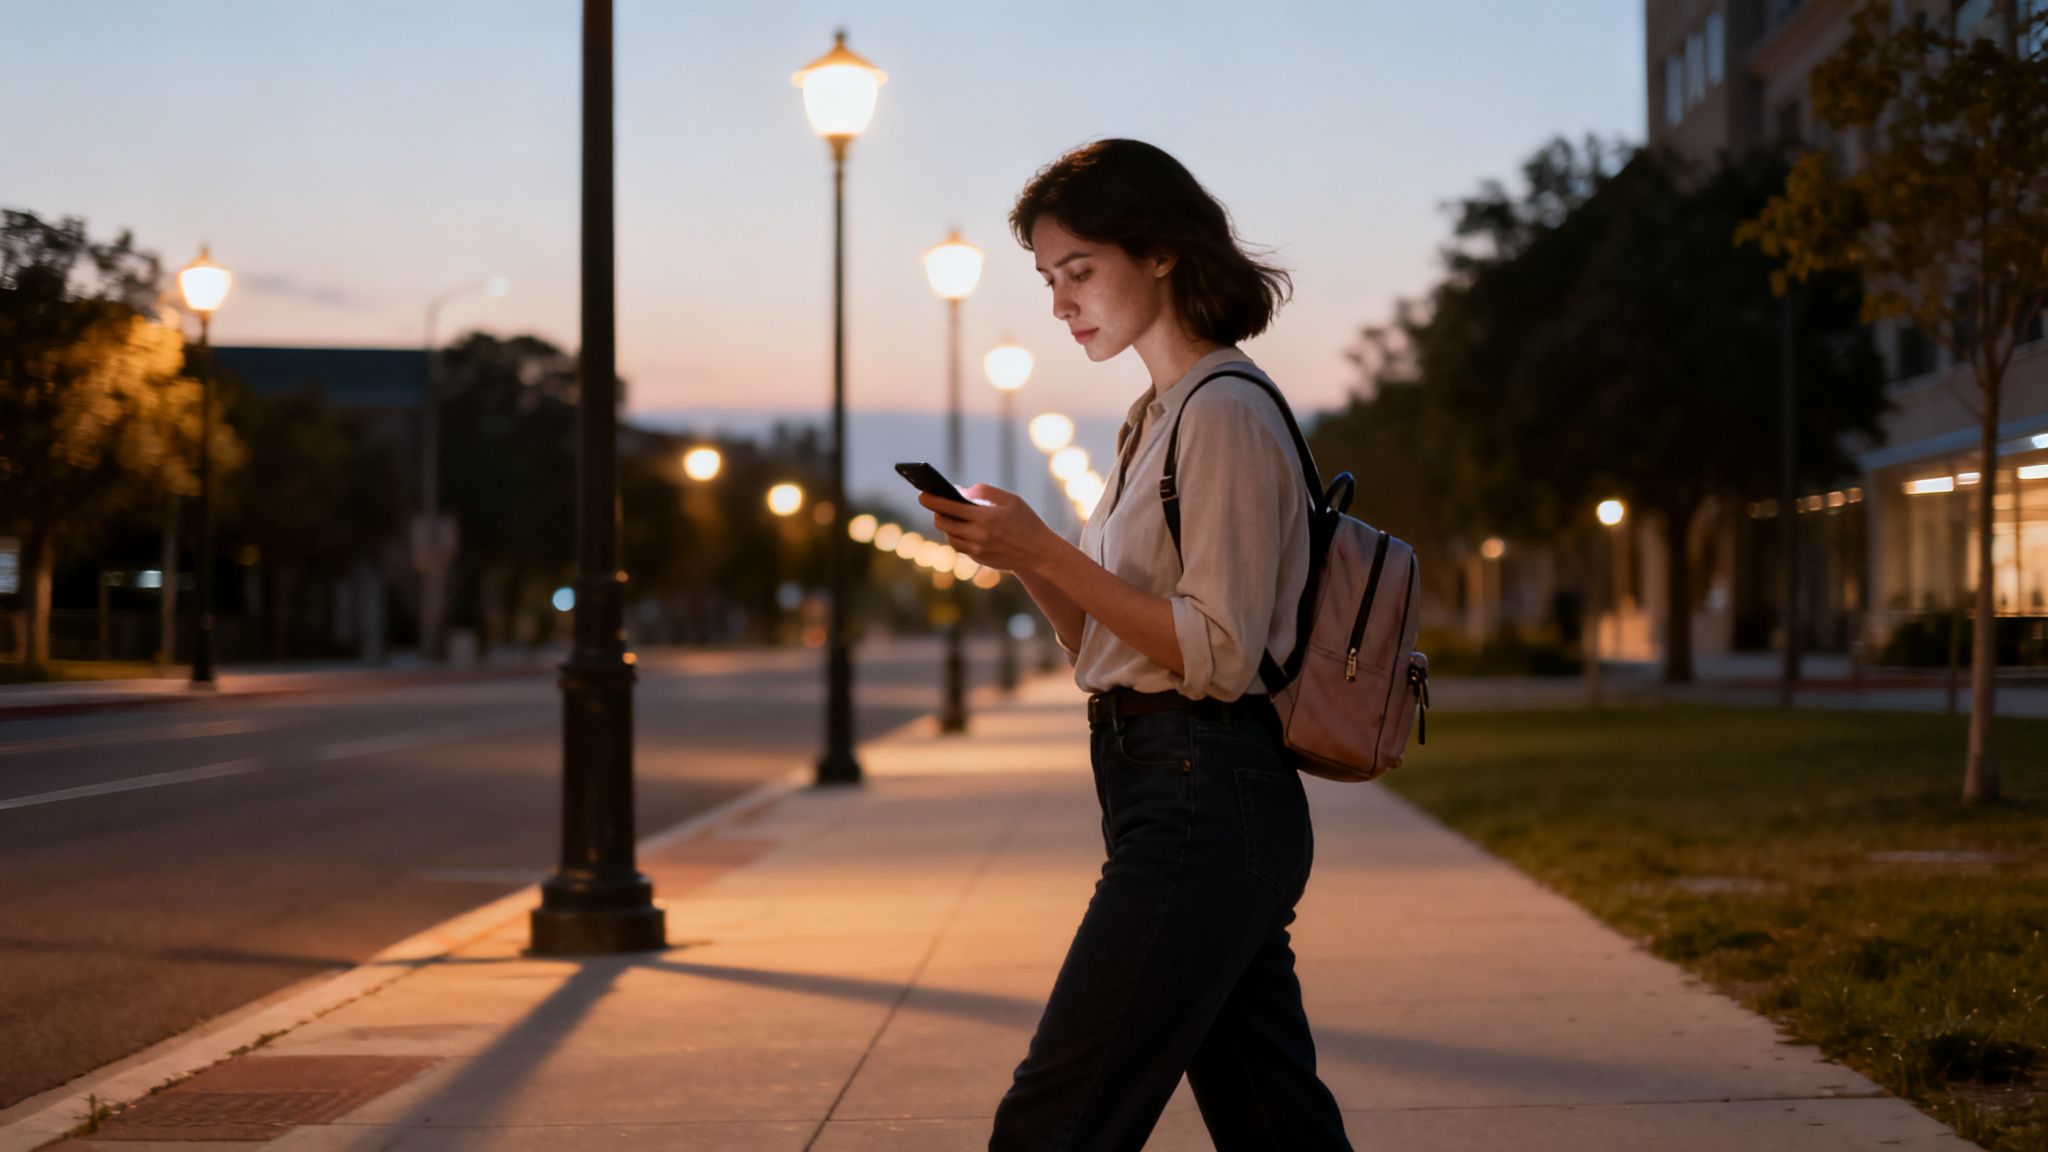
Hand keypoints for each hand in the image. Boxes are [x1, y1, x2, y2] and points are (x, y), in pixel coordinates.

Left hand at [919, 484, 1055, 573]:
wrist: (1040, 554)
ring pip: (949, 537)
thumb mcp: (1010, 500)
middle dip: (937, 512)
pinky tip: (957, 529)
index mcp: (985, 517)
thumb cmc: (1026, 522)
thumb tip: (960, 491)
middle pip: (944, 523)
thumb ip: (984, 492)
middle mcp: (978, 535)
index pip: (949, 507)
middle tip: (933, 504)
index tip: (922, 494)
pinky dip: (955, 537)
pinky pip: (959, 547)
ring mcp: (977, 550)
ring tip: (944, 515)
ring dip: (945, 526)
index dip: (933, 500)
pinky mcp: (979, 560)